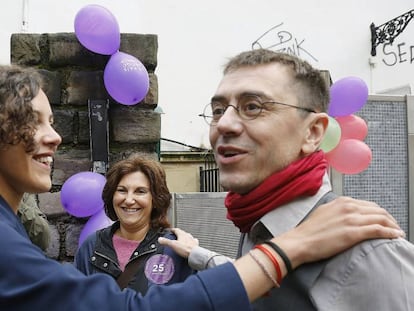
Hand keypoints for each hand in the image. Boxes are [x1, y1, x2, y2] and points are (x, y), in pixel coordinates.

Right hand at [159, 228, 198, 257]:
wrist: (195, 254)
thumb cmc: (185, 249)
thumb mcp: (173, 245)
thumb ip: (166, 241)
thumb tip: (160, 239)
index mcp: (182, 234)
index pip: (176, 229)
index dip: (173, 230)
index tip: (171, 230)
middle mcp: (187, 236)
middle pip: (182, 233)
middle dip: (178, 234)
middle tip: (175, 236)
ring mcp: (192, 240)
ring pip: (187, 237)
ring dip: (184, 238)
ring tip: (181, 241)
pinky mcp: (195, 245)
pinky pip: (192, 242)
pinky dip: (190, 243)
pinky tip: (189, 245)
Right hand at [272, 196, 404, 268]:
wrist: (301, 241)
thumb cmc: (309, 230)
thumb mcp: (324, 212)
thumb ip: (338, 210)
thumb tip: (349, 215)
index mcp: (342, 201)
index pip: (369, 205)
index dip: (380, 213)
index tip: (385, 220)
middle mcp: (348, 207)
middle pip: (378, 210)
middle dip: (390, 219)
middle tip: (395, 227)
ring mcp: (351, 219)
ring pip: (381, 219)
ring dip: (393, 226)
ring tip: (398, 233)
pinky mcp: (353, 232)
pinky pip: (378, 230)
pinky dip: (390, 232)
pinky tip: (396, 236)